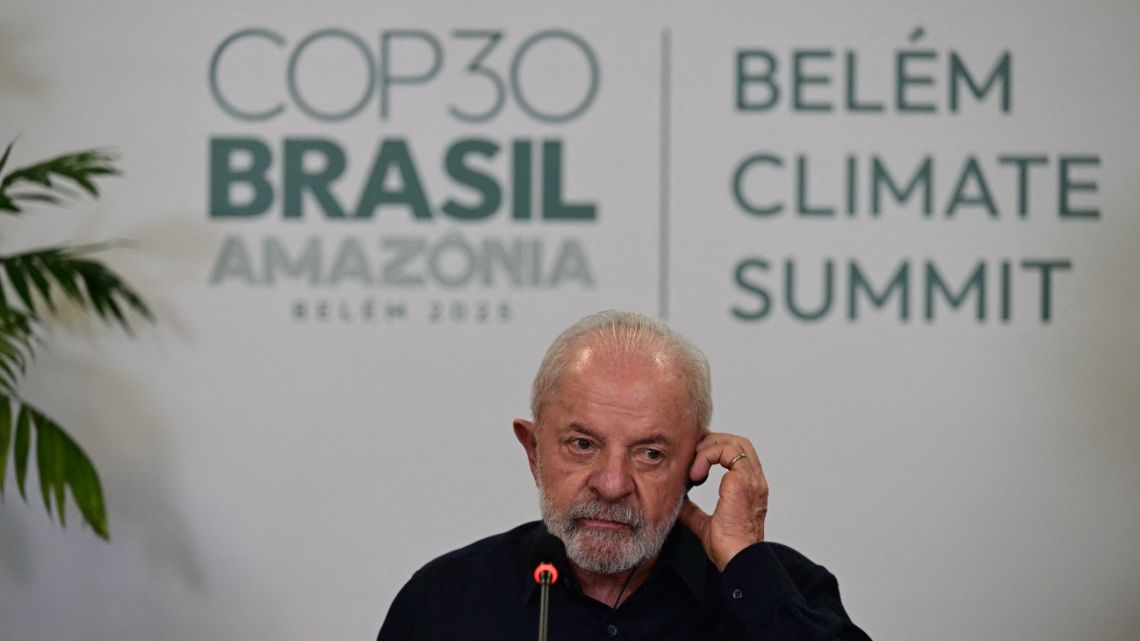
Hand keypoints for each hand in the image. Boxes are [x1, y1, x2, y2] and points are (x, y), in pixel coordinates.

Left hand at [678, 432, 768, 571]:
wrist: (737, 559)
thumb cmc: (728, 548)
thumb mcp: (705, 524)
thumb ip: (693, 510)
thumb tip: (679, 503)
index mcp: (750, 488)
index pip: (738, 454)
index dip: (716, 450)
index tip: (695, 462)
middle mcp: (755, 481)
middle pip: (739, 443)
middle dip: (713, 442)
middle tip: (692, 455)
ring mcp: (751, 480)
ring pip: (735, 443)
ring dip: (709, 448)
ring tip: (694, 467)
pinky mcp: (743, 481)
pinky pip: (727, 452)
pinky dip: (707, 456)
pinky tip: (695, 475)